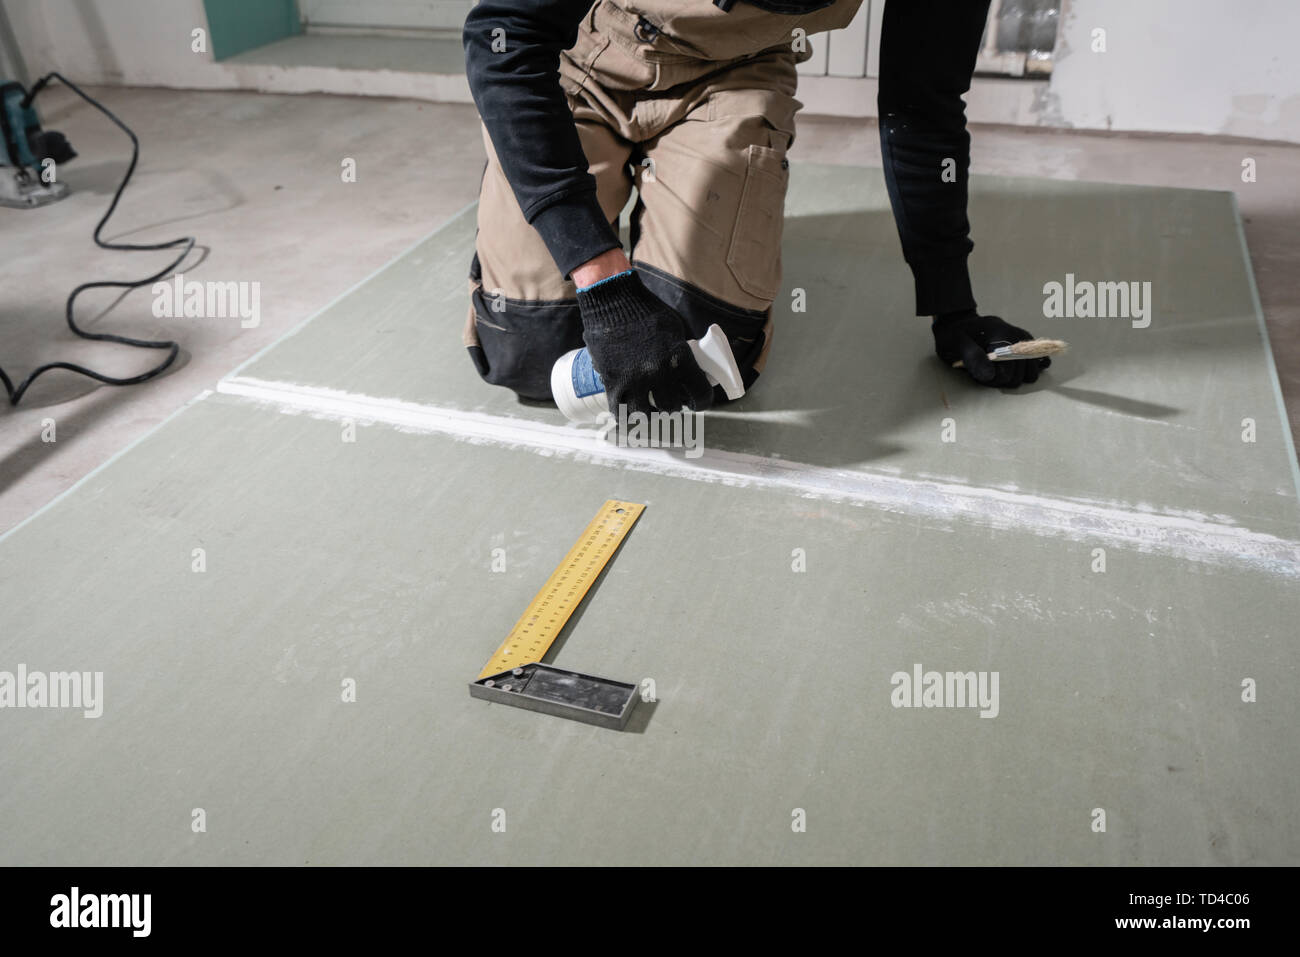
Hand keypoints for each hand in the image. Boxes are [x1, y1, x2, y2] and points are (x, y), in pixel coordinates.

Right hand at [576, 270, 713, 416]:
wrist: (613, 300)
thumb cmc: (647, 311)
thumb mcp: (675, 330)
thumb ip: (682, 354)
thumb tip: (690, 372)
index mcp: (680, 359)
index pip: (701, 395)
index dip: (701, 402)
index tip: (696, 402)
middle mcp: (660, 373)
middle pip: (672, 407)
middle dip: (672, 405)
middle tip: (668, 399)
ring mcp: (635, 380)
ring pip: (645, 415)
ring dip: (648, 413)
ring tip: (647, 406)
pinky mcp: (613, 382)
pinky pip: (619, 411)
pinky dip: (624, 415)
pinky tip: (627, 410)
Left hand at [932, 310, 1049, 387]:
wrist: (960, 323)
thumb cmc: (955, 334)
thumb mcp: (956, 342)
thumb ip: (972, 356)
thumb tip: (990, 375)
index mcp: (1001, 333)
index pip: (1008, 370)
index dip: (993, 378)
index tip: (979, 374)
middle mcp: (1017, 335)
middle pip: (1020, 374)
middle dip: (1000, 379)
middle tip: (984, 372)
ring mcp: (1024, 340)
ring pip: (1029, 373)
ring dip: (1011, 377)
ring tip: (994, 370)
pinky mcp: (1027, 345)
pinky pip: (1039, 362)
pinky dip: (1028, 370)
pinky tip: (1011, 368)